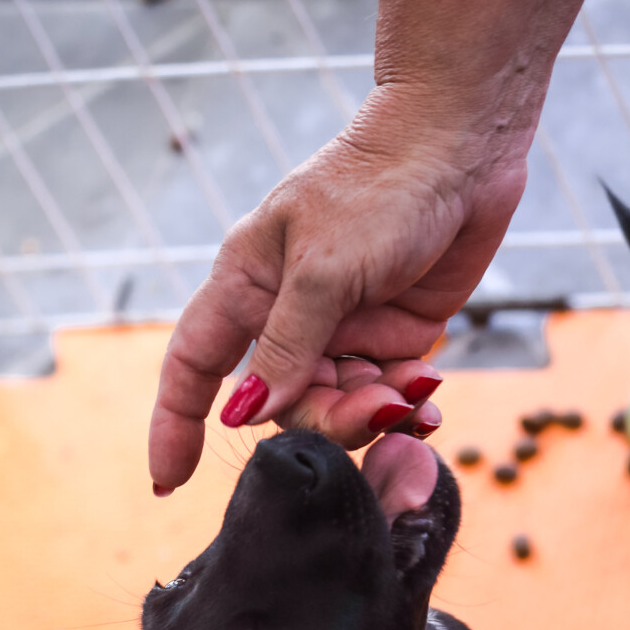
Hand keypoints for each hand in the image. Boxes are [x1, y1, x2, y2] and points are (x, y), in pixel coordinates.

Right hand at [148, 95, 528, 491]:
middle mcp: (288, 317)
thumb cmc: (378, 186)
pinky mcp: (394, 339)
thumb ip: (288, 344)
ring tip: (410, 394)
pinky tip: (425, 405)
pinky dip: (405, 409)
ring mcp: (342, 331)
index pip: (193, 366)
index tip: (168, 482)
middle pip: (282, 406)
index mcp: (246, 286)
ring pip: (337, 409)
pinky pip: (386, 398)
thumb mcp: (322, 266)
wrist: (461, 147)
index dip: (175, 424)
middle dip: (327, 420)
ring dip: (373, 415)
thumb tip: (248, 413)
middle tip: (376, 407)